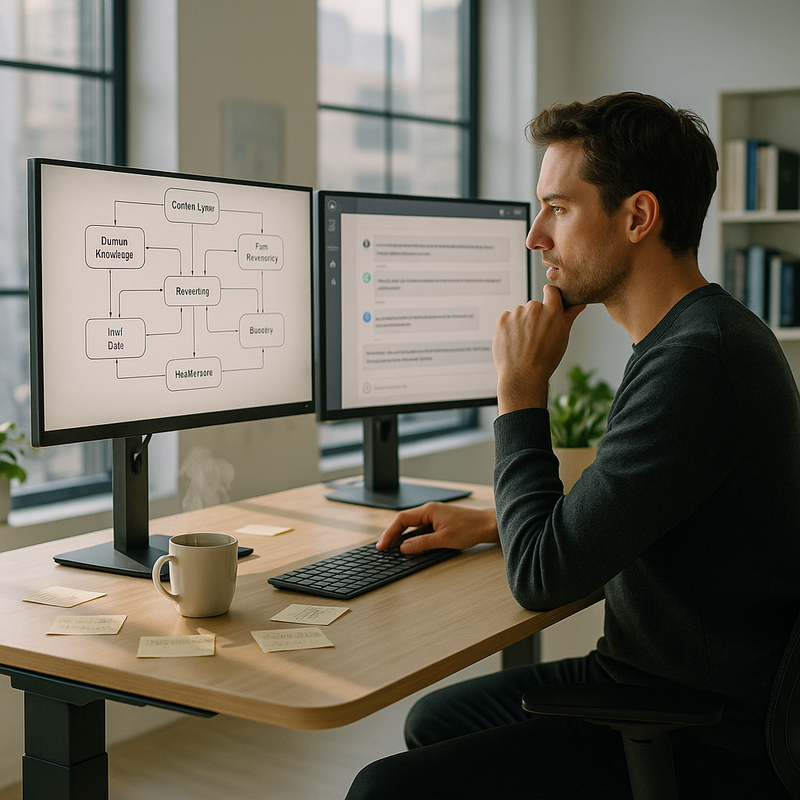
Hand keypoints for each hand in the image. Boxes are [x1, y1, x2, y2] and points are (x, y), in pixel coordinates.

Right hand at [376, 502, 498, 553]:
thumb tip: (404, 547)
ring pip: (412, 525)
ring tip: (393, 548)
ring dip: (402, 536)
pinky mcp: (440, 522)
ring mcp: (435, 516)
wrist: (488, 525)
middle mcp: (430, 510)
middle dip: (392, 534)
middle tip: (383, 548)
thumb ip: (422, 543)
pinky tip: (411, 546)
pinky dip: (413, 537)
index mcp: (429, 510)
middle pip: (404, 521)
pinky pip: (421, 528)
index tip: (382, 545)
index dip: (389, 533)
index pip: (402, 519)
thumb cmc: (470, 529)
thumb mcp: (444, 539)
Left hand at [493, 285, 584, 413]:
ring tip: (524, 342)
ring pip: (520, 313)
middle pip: (534, 305)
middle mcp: (533, 309)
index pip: (551, 291)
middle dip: (535, 317)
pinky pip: (507, 318)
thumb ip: (570, 316)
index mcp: (552, 310)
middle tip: (535, 337)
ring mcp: (516, 314)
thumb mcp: (563, 337)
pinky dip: (509, 327)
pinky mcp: (502, 320)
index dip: (550, 297)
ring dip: (521, 323)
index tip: (548, 304)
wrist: (523, 376)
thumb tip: (579, 303)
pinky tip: (514, 342)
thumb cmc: (545, 359)